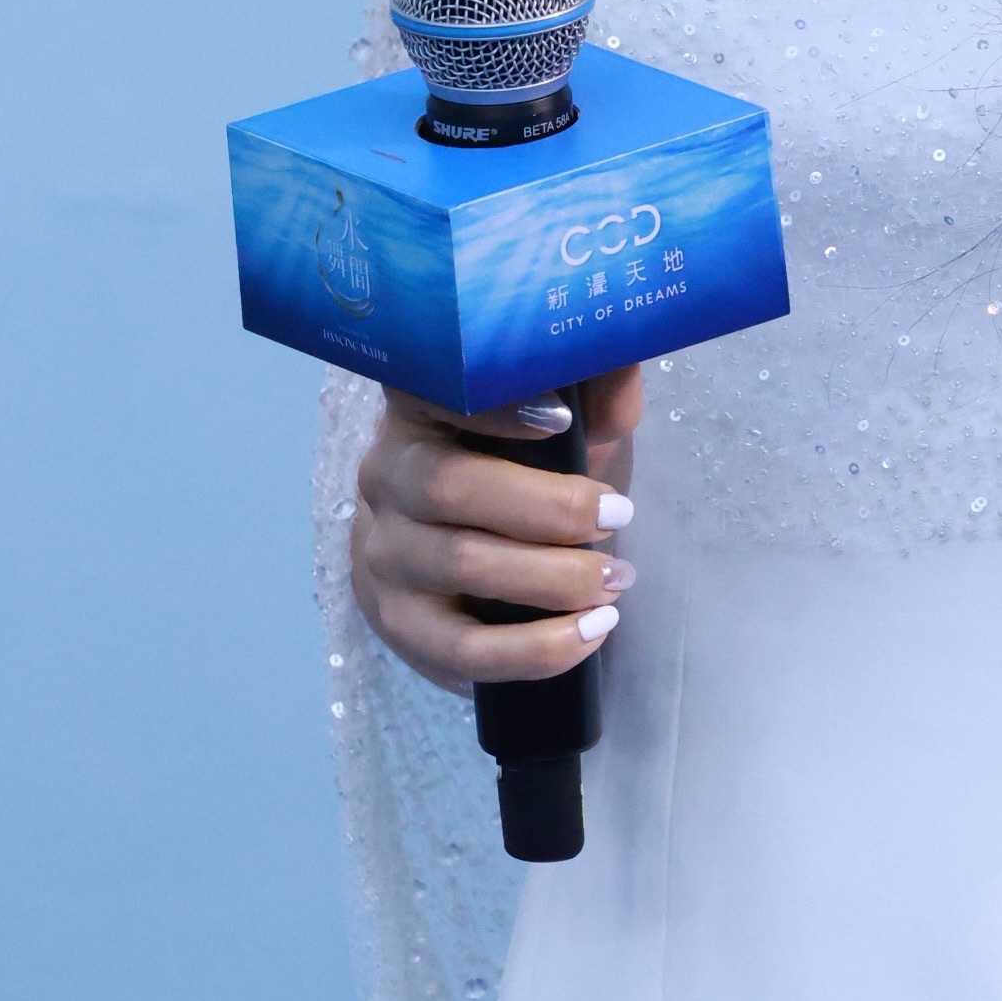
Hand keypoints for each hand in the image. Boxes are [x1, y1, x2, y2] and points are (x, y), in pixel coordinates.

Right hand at [351, 365, 643, 695]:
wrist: (477, 563)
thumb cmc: (525, 477)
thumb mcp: (567, 431)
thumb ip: (595, 394)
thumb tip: (619, 352)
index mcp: (420, 410)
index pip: (430, 390)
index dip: (489, 405)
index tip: (561, 418)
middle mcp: (386, 474)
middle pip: (449, 486)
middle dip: (547, 507)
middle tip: (618, 516)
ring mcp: (383, 553)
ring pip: (459, 566)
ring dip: (552, 579)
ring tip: (615, 582)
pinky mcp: (399, 624)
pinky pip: (463, 649)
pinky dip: (536, 648)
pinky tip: (590, 633)